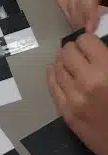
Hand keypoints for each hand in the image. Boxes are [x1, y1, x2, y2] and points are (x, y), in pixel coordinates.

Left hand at [47, 32, 107, 154]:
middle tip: (80, 54)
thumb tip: (97, 49)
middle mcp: (87, 81)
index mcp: (106, 69)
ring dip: (63, 62)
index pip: (85, 41)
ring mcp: (74, 98)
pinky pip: (52, 87)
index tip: (92, 46)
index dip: (88, 41)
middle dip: (73, 50)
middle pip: (67, 52)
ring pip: (58, 68)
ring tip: (68, 61)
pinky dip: (53, 76)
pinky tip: (53, 70)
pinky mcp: (67, 113)